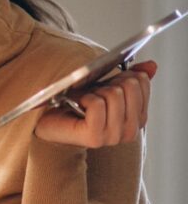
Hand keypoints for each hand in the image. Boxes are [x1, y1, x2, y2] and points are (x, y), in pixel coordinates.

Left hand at [34, 61, 156, 147]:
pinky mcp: (95, 138)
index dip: (122, 75)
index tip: (108, 83)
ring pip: (114, 94)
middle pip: (129, 86)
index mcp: (139, 118)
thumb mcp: (107, 86)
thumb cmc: (79, 104)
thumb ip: (131, 77)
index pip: (142, 82)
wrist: (51, 120)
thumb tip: (151, 66)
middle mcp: (130, 131)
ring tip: (85, 101)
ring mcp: (114, 137)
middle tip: (94, 93)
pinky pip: (97, 104)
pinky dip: (85, 99)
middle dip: (108, 83)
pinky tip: (79, 105)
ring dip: (95, 92)